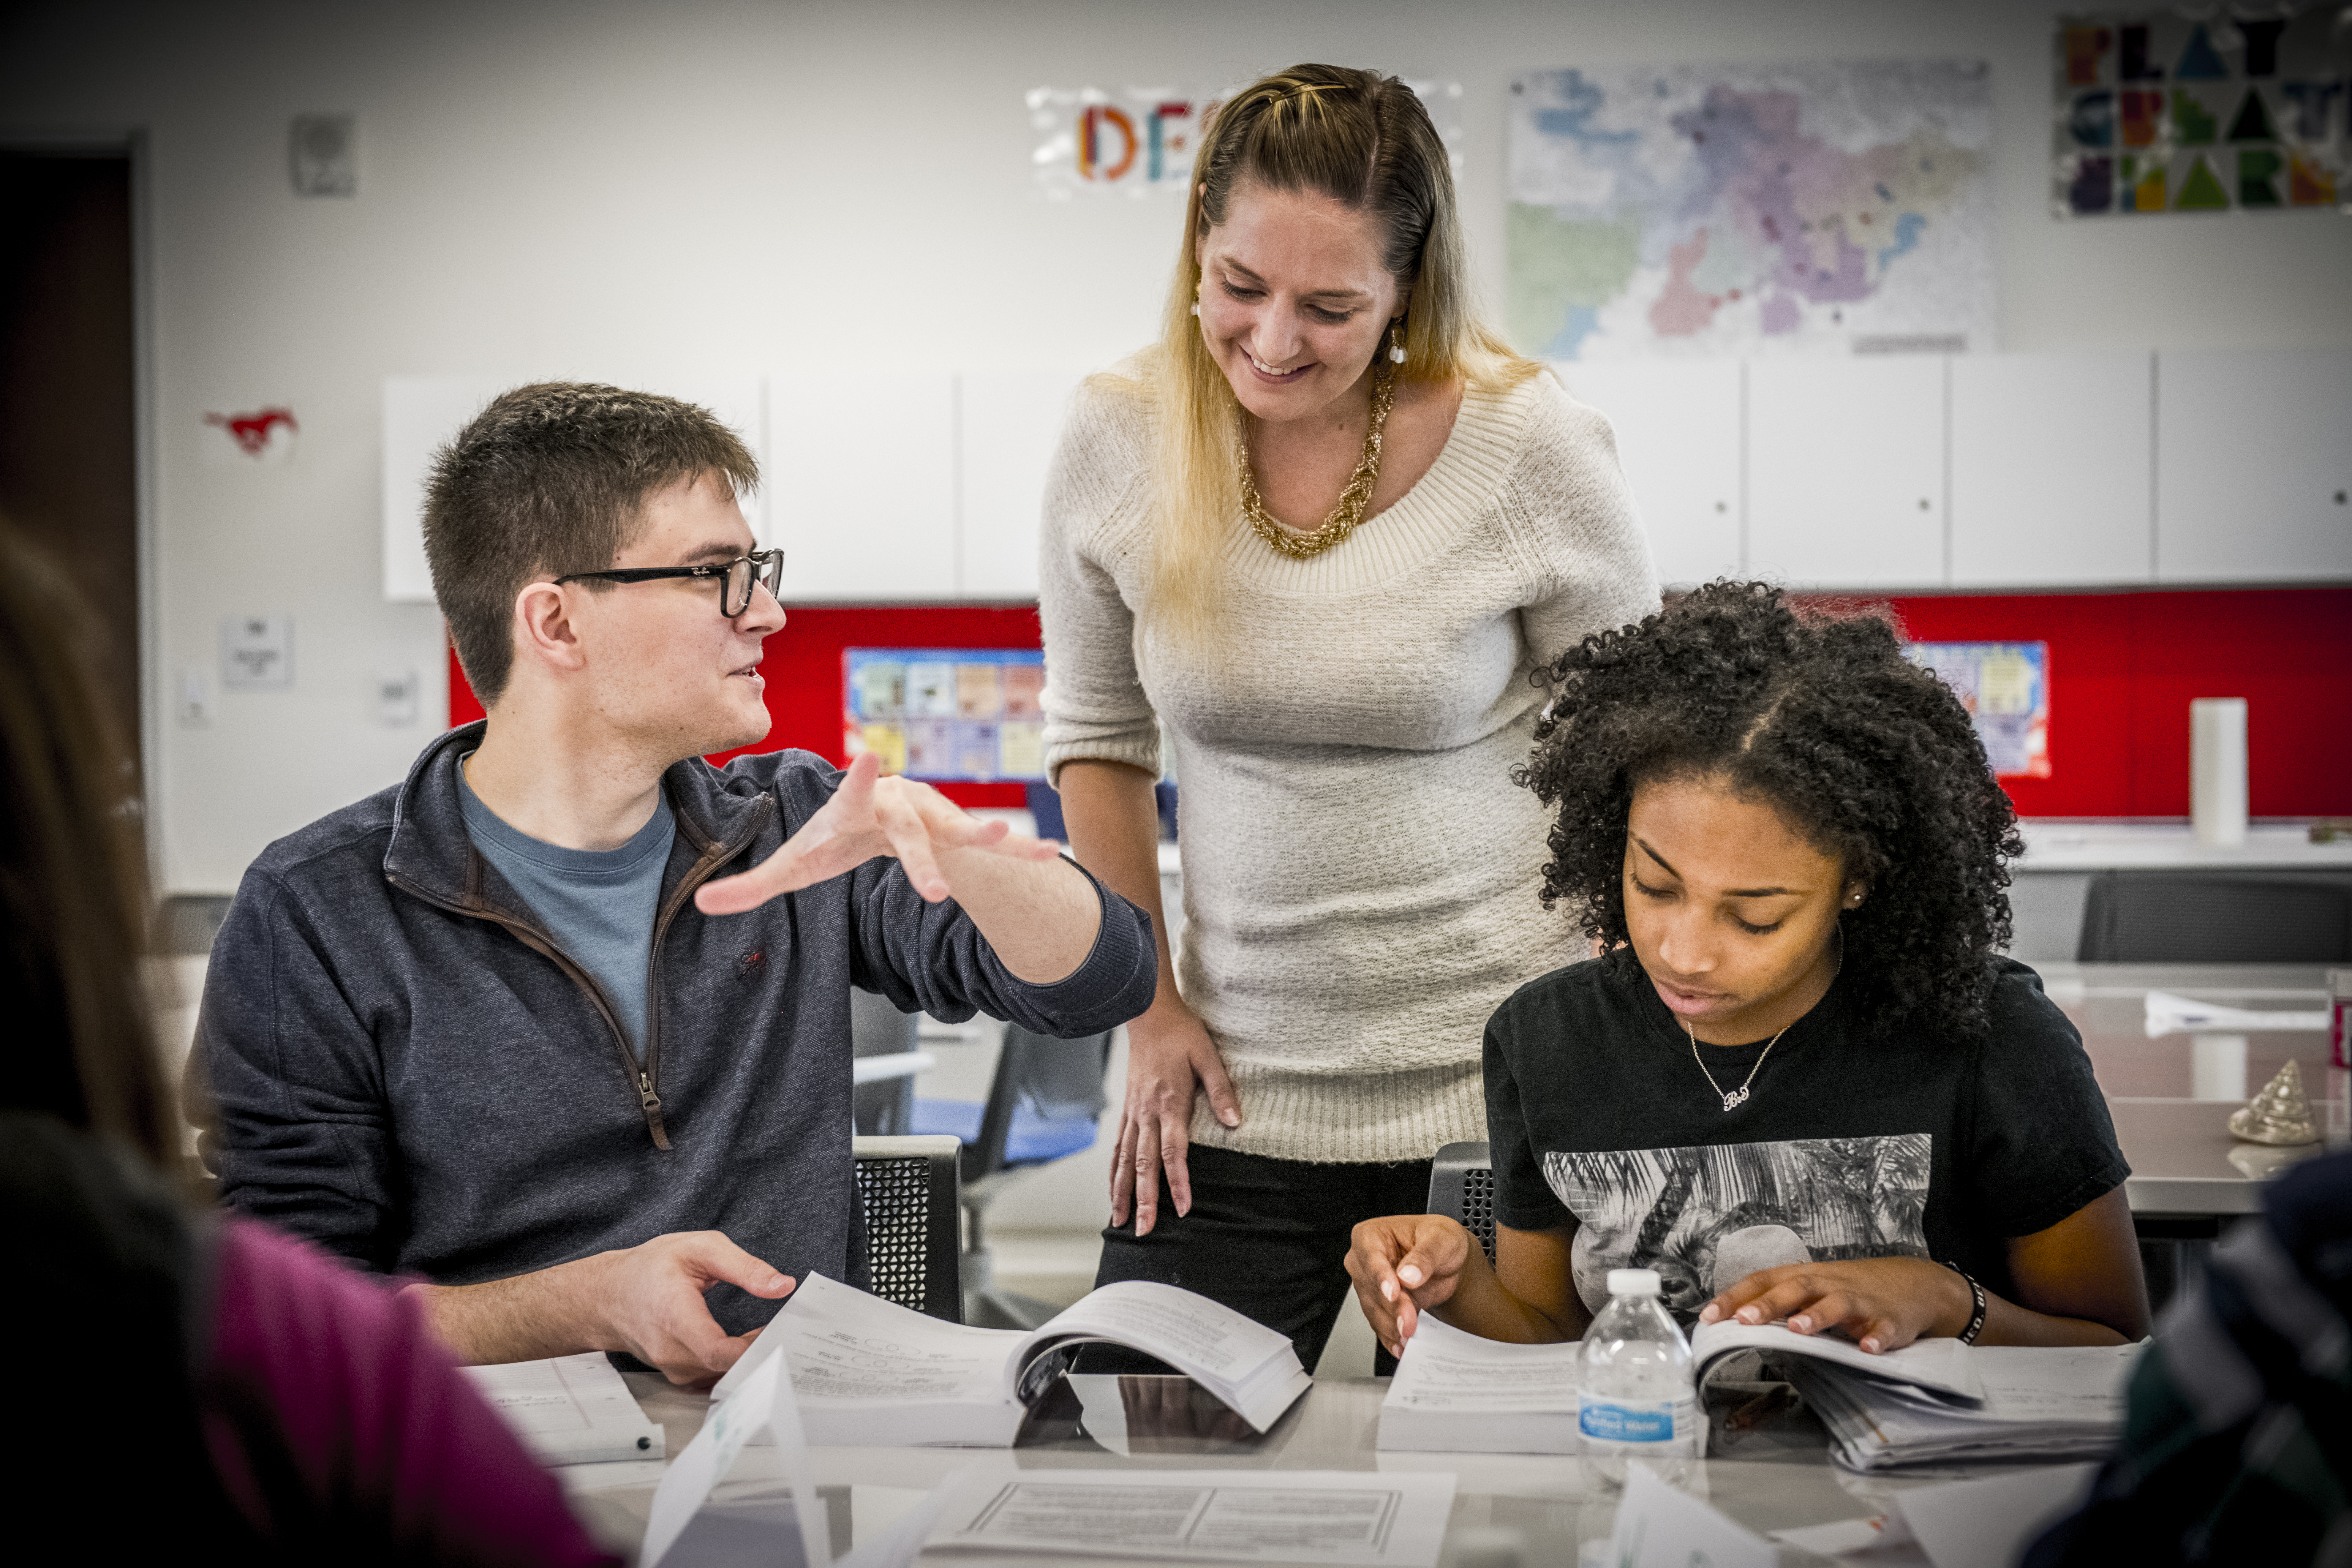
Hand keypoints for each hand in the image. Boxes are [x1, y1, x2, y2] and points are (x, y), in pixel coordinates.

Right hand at [586, 1231, 796, 1386]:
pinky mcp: (676, 1374)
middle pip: (725, 1368)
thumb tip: (783, 1285)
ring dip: (748, 1359)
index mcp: (675, 1315)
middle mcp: (670, 1350)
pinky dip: (732, 1366)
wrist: (609, 1294)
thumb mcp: (700, 1248)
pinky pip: (712, 1379)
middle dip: (759, 1351)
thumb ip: (744, 1267)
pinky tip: (745, 1347)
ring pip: (722, 1376)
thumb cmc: (651, 1268)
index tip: (776, 1336)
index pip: (716, 1351)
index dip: (751, 1350)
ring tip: (765, 1334)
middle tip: (782, 1330)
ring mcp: (671, 1367)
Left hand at [695, 751, 1060, 914]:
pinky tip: (1052, 854)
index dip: (859, 778)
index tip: (865, 755)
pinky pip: (993, 849)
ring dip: (986, 839)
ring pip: (961, 831)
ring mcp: (934, 820)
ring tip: (1007, 840)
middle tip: (932, 892)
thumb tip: (703, 907)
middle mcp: (899, 807)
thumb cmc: (836, 837)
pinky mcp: (960, 837)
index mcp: (857, 808)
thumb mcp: (796, 865)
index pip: (854, 794)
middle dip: (922, 861)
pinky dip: (1023, 852)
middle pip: (911, 835)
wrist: (880, 815)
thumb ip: (752, 887)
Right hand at [1109, 1004, 1238, 1235]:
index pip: (1172, 1151)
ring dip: (1122, 1192)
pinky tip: (1113, 1189)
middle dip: (1143, 1200)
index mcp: (1169, 1102)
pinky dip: (1114, 1171)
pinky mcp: (1129, 1109)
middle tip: (1143, 1231)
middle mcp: (1147, 1112)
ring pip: (1125, 1160)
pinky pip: (1118, 1147)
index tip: (1182, 1209)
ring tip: (1119, 1221)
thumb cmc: (1181, 1033)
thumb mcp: (1208, 1056)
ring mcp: (1134, 1112)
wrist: (1149, 1013)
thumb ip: (1222, 1090)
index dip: (1178, 1182)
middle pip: (1143, 1164)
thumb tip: (1235, 1122)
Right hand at [1344, 1214, 1475, 1357]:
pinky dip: (1391, 1336)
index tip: (1393, 1294)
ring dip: (1392, 1326)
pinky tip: (1402, 1344)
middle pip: (1371, 1288)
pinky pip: (1379, 1324)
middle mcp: (1364, 1260)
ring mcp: (1369, 1285)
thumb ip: (1425, 1255)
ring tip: (1410, 1335)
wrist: (1448, 1261)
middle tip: (1409, 1323)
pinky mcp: (1378, 1305)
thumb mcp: (1441, 1238)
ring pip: (1373, 1310)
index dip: (1381, 1277)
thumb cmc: (1440, 1240)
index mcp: (1371, 1235)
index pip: (1371, 1257)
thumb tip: (1408, 1274)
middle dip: (1392, 1308)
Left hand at [1697, 1256, 1970, 1353]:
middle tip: (1743, 1320)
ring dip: (1817, 1315)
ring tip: (1798, 1329)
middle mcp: (1829, 1285)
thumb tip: (1733, 1324)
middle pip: (1795, 1288)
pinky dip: (1877, 1338)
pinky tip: (1868, 1348)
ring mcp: (1861, 1302)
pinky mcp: (1891, 1320)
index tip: (1708, 1316)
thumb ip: (1780, 1304)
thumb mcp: (1814, 1289)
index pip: (1763, 1281)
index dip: (1735, 1297)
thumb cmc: (1852, 1290)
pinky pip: (1884, 1329)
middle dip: (1767, 1304)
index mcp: (1805, 1278)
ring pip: (1837, 1304)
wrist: (1915, 1284)